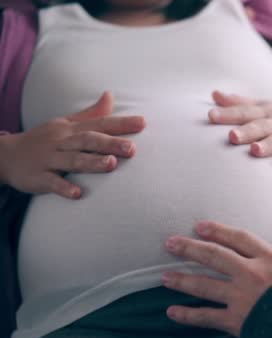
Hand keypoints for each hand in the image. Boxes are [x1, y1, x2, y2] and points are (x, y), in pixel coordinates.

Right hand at [0, 92, 145, 198]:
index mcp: (71, 129)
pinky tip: (78, 193)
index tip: (143, 123)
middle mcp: (62, 141)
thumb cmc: (45, 139)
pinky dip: (64, 187)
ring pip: (73, 160)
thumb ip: (91, 113)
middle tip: (132, 148)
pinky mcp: (38, 177)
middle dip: (111, 144)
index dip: (121, 124)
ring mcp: (49, 159)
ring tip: (112, 165)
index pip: (100, 124)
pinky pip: (52, 182)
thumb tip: (111, 95)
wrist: (5, 155)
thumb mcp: (66, 123)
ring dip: (92, 162)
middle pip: (88, 140)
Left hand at [162, 221, 271, 336]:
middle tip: (170, 243)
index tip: (200, 226)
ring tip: (164, 276)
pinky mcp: (236, 320)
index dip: (218, 230)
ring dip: (182, 280)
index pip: (238, 238)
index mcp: (270, 257)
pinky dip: (187, 315)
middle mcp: (252, 272)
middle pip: (214, 255)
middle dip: (190, 248)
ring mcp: (241, 296)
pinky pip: (206, 316)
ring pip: (204, 284)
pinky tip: (172, 312)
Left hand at [208, 90, 271, 166]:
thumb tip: (214, 94)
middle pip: (260, 126)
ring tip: (255, 151)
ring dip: (267, 145)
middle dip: (246, 131)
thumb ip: (239, 103)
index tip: (210, 116)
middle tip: (231, 136)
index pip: (244, 112)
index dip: (228, 114)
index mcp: (265, 111)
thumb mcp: (263, 107)